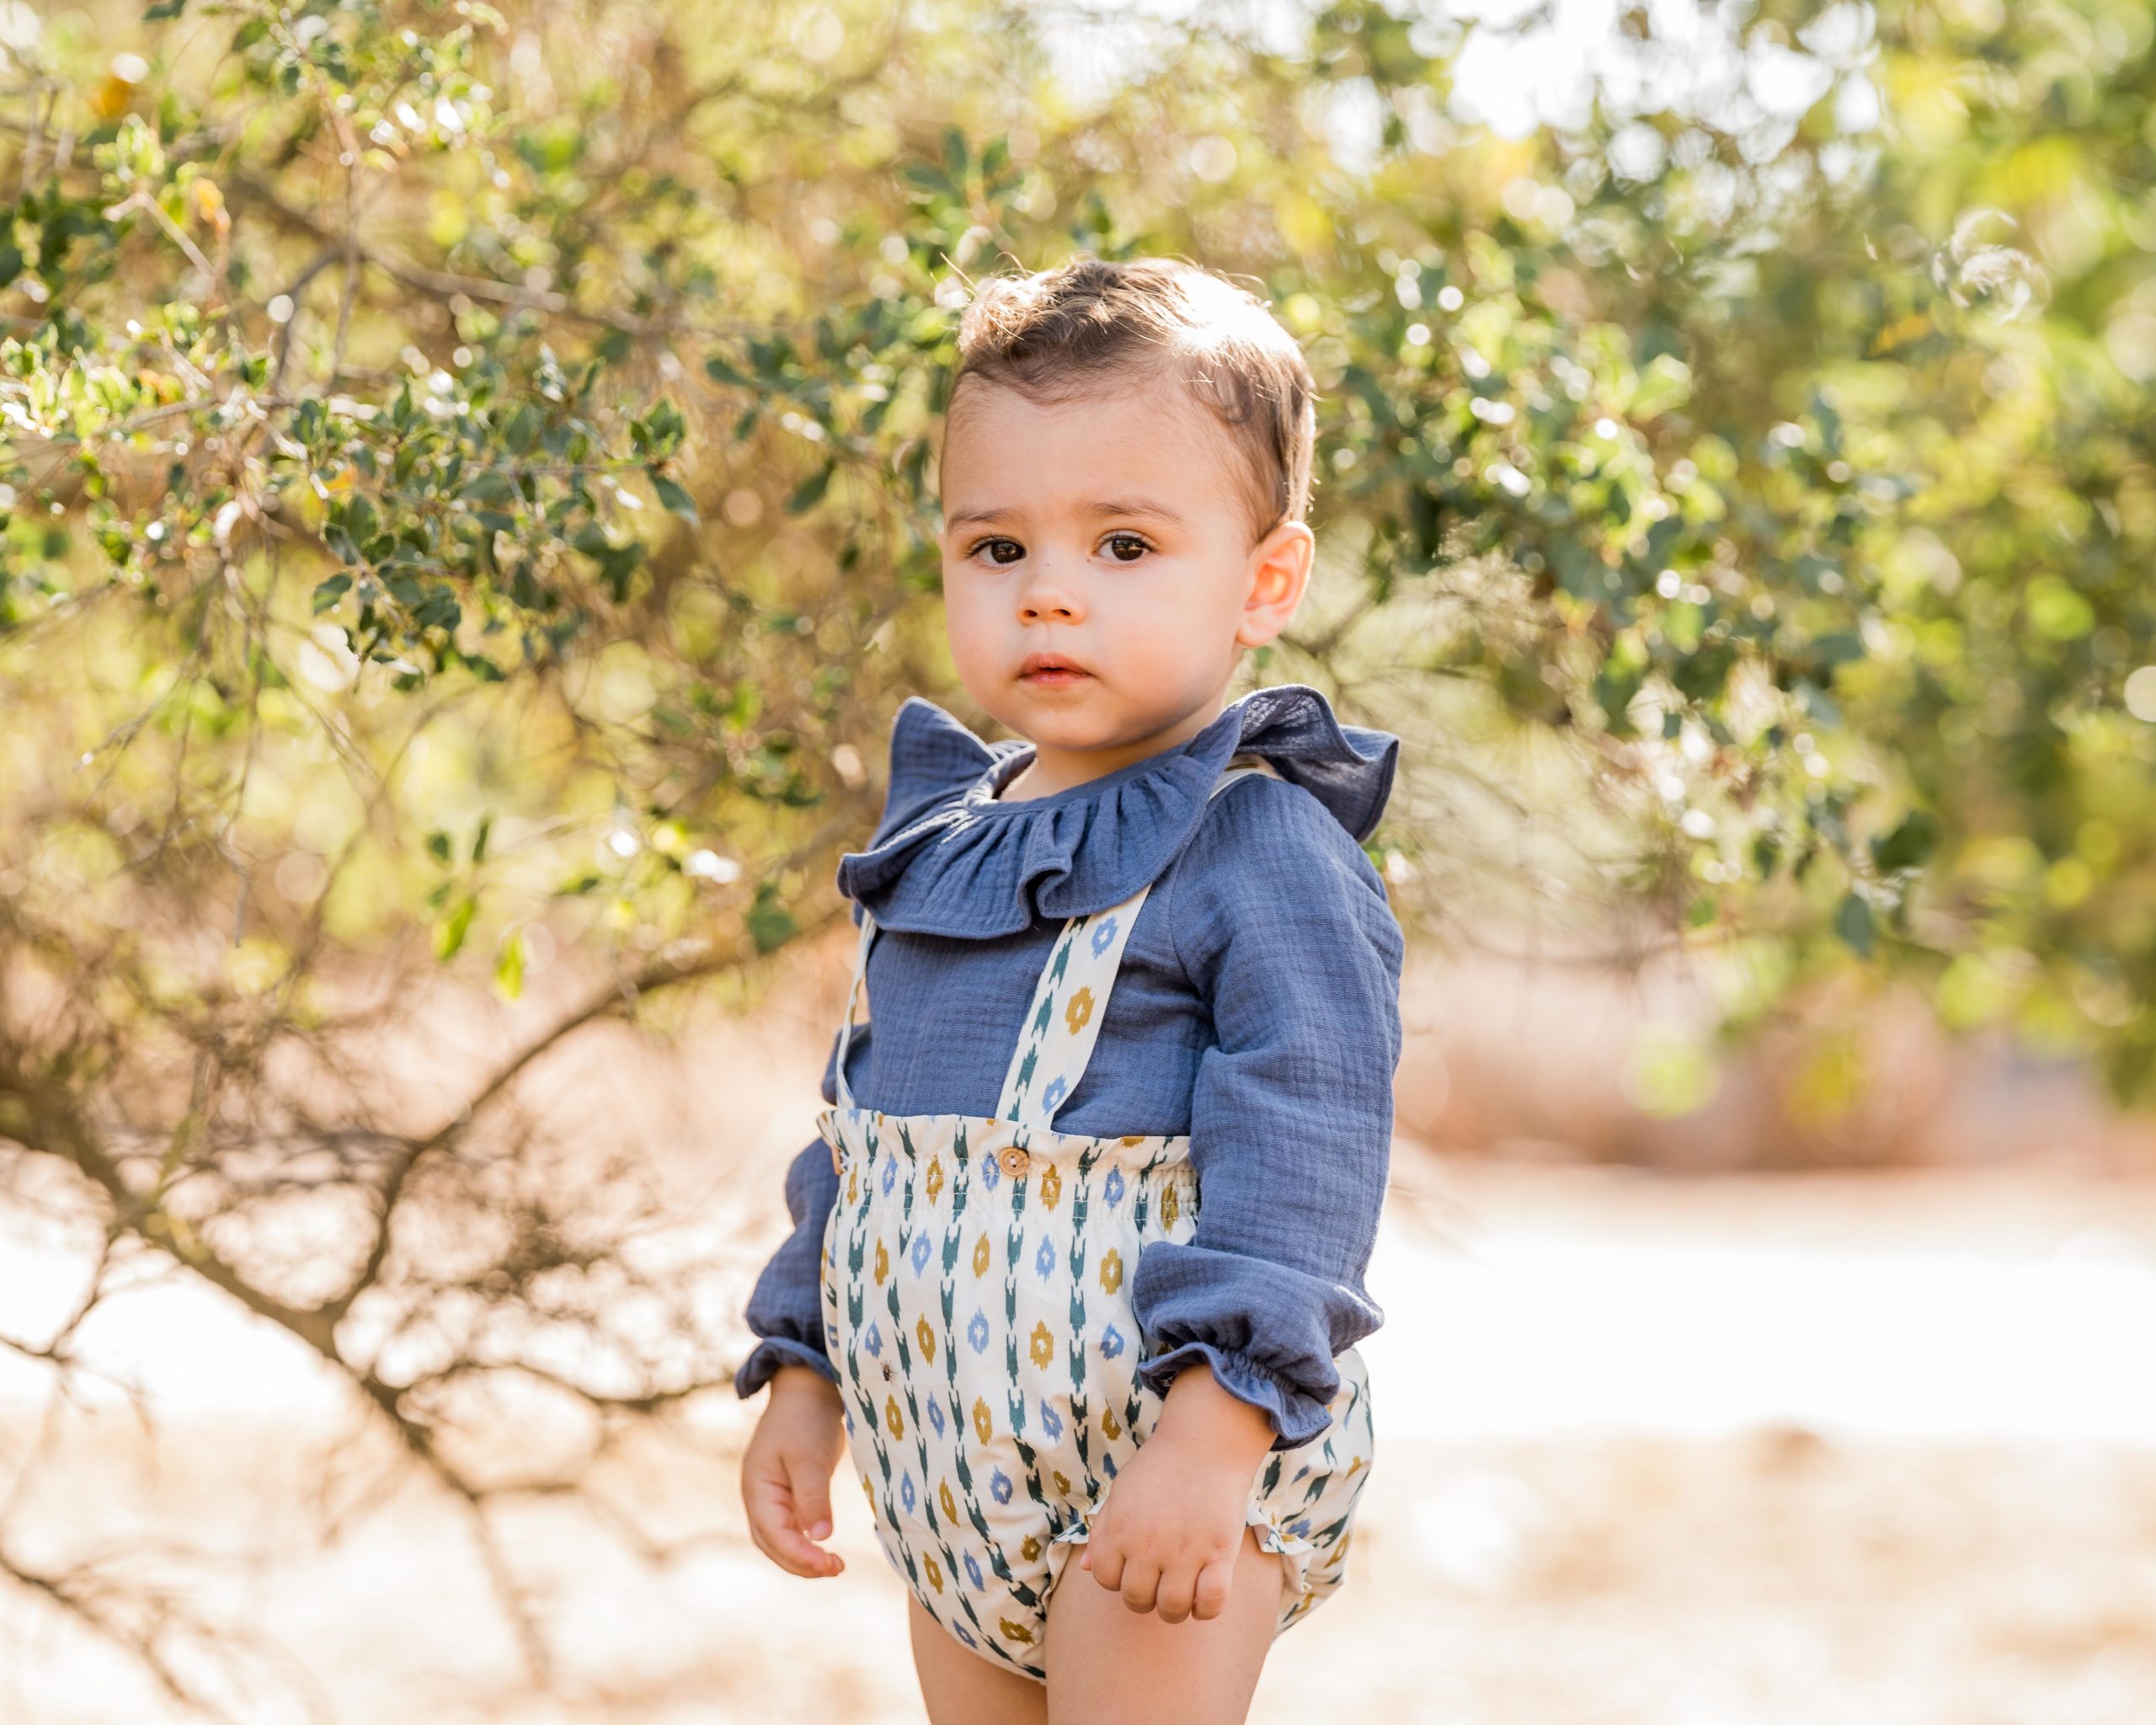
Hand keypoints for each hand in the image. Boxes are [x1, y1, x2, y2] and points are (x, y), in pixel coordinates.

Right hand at [740, 1363, 848, 1577]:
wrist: (807, 1389)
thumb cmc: (806, 1419)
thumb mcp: (810, 1457)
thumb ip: (813, 1496)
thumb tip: (820, 1537)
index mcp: (757, 1489)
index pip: (774, 1534)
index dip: (800, 1555)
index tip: (829, 1564)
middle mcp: (758, 1497)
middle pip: (772, 1544)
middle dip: (800, 1563)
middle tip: (836, 1569)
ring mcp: (770, 1496)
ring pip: (779, 1540)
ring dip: (802, 1557)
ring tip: (833, 1566)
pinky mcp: (786, 1493)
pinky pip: (790, 1527)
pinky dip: (804, 1543)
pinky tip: (824, 1549)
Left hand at [1077, 1364, 1276, 1622]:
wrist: (1204, 1443)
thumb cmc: (1160, 1469)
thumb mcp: (1121, 1493)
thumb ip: (1102, 1532)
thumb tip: (1085, 1567)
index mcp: (1119, 1528)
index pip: (1105, 1580)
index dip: (1118, 1578)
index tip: (1135, 1567)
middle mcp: (1147, 1544)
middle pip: (1137, 1600)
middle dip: (1146, 1597)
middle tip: (1160, 1580)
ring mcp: (1184, 1551)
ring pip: (1171, 1608)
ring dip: (1174, 1608)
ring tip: (1183, 1590)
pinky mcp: (1220, 1553)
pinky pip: (1210, 1603)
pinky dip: (1206, 1608)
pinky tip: (1205, 1593)